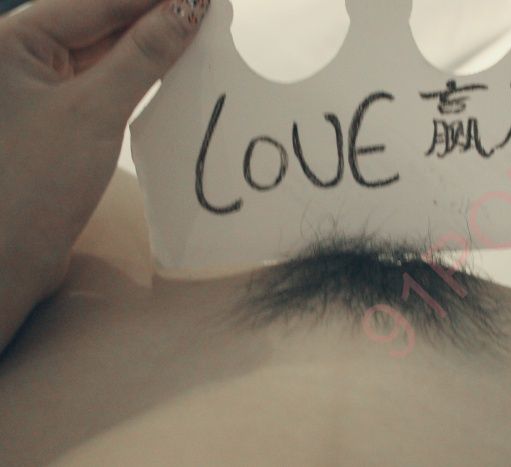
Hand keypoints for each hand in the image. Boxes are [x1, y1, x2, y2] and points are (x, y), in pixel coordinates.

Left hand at [0, 0, 209, 350]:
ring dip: (149, 44)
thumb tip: (188, 9)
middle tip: (207, 12)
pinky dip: (138, 74)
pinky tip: (170, 68)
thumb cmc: (37, 182)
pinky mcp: (59, 113)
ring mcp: (40, 84)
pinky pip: (104, 79)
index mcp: (13, 39)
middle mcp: (22, 54)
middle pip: (101, 21)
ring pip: (105, 50)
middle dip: (155, 16)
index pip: (97, 1)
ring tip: (198, 35)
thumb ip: (143, 55)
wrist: (10, 257)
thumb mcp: (96, 110)